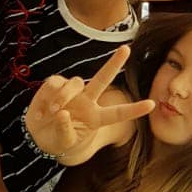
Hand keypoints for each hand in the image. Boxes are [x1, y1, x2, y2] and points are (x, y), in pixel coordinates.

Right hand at [24, 45, 153, 159]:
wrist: (38, 133)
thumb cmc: (56, 139)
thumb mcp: (64, 142)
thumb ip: (65, 130)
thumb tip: (62, 113)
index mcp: (95, 118)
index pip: (118, 113)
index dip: (134, 109)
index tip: (152, 104)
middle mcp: (87, 101)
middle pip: (103, 79)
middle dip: (114, 63)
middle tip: (126, 49)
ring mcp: (72, 91)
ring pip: (74, 82)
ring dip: (63, 97)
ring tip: (52, 112)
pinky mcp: (55, 84)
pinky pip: (55, 83)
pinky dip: (48, 96)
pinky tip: (42, 110)